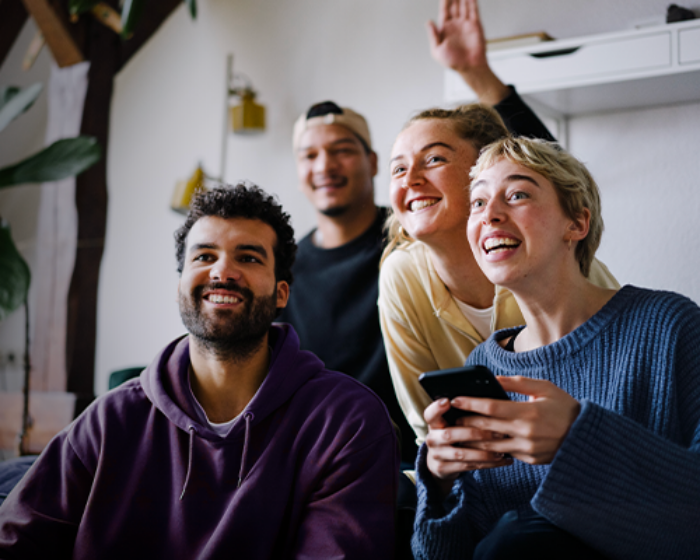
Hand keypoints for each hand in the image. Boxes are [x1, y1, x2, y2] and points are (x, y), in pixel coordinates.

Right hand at [424, 398, 511, 495]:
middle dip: (474, 433)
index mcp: (434, 424)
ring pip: (461, 454)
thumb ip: (460, 415)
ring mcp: (437, 455)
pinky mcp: (444, 469)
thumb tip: (485, 401)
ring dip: (484, 453)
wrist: (438, 464)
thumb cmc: (451, 438)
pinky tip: (501, 460)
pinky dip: (487, 464)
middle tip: (497, 432)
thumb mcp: (450, 426)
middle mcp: (432, 439)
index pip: (430, 414)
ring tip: (502, 451)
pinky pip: (468, 467)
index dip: (437, 408)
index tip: (448, 401)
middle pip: (449, 434)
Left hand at [427, 0, 508, 104]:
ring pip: (464, 5)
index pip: (444, 10)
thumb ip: (433, 35)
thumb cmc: (453, 62)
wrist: (469, 67)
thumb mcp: (437, 50)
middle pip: (454, 5)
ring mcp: (466, 24)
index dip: (444, 1)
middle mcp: (456, 25)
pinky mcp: (475, 25)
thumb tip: (428, 21)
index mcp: (445, 29)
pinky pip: (474, 10)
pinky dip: (472, 2)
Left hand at [453, 376, 580, 464]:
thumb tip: (493, 378)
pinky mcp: (529, 460)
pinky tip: (479, 442)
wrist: (586, 436)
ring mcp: (527, 449)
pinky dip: (490, 449)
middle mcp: (526, 433)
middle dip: (466, 420)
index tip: (455, 399)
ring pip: (490, 446)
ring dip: (473, 438)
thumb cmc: (564, 407)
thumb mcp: (544, 388)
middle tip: (452, 415)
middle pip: (486, 427)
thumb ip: (516, 383)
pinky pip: (504, 454)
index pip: (491, 408)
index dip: (471, 403)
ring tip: (459, 430)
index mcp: (529, 412)